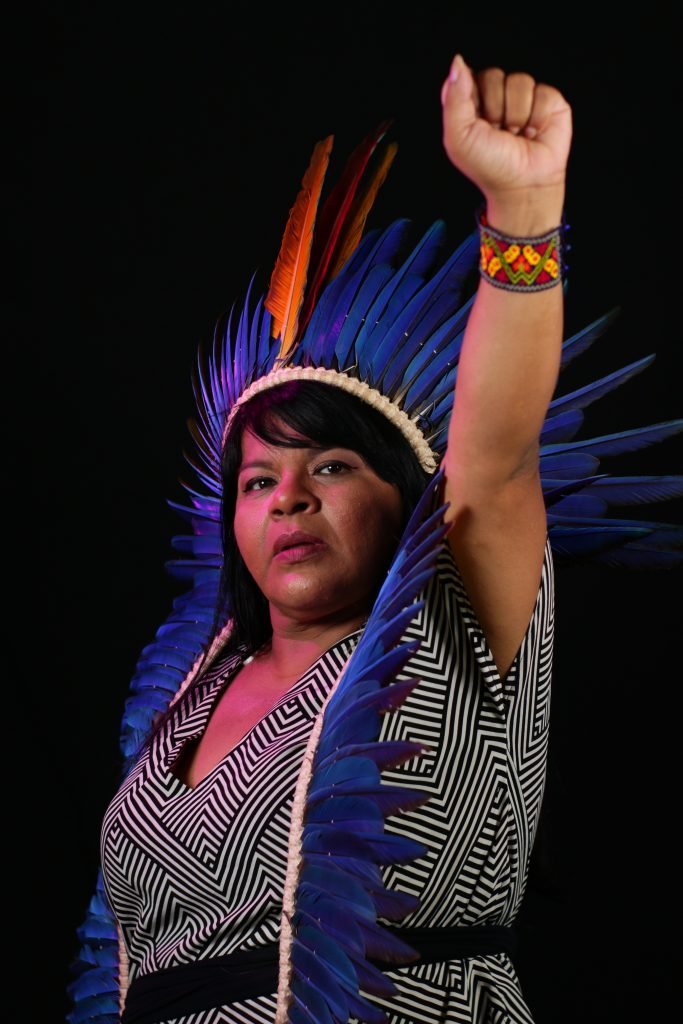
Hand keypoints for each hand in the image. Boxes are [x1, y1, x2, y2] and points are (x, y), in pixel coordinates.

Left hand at [440, 54, 571, 231]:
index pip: (468, 76)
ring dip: (516, 116)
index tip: (476, 122)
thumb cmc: (489, 166)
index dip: (472, 98)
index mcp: (473, 103)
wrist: (523, 186)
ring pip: (519, 81)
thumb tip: (458, 61)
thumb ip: (454, 98)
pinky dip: (537, 118)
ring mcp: (524, 97)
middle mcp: (498, 96)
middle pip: (493, 75)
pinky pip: (542, 92)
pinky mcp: (549, 101)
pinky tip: (534, 133)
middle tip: (498, 133)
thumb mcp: (459, 137)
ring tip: (517, 136)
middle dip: (494, 109)